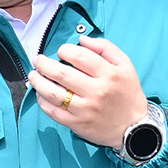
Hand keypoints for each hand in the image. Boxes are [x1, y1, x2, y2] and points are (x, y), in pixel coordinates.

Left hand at [28, 36, 150, 149]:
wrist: (134, 128)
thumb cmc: (128, 93)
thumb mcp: (125, 65)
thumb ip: (105, 48)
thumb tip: (82, 39)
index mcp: (109, 74)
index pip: (79, 56)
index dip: (64, 50)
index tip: (61, 51)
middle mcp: (96, 92)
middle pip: (61, 73)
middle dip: (44, 63)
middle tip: (38, 60)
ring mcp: (85, 109)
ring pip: (53, 93)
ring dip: (37, 82)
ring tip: (33, 75)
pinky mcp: (77, 124)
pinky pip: (53, 111)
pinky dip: (42, 101)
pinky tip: (40, 94)